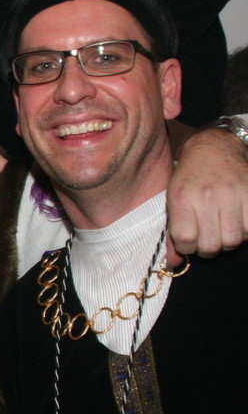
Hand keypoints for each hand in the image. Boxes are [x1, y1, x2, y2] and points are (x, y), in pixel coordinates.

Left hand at [168, 127, 247, 259]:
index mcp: (182, 198)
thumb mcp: (173, 201)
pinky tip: (237, 221)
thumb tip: (173, 264)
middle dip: (207, 247)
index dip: (187, 247)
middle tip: (207, 236)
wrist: (214, 149)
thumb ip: (173, 234)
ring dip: (227, 240)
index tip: (189, 240)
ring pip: (233, 241)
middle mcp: (207, 196)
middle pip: (211, 246)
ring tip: (222, 227)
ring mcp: (232, 195)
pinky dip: (245, 231)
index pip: (186, 241)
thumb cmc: (190, 179)